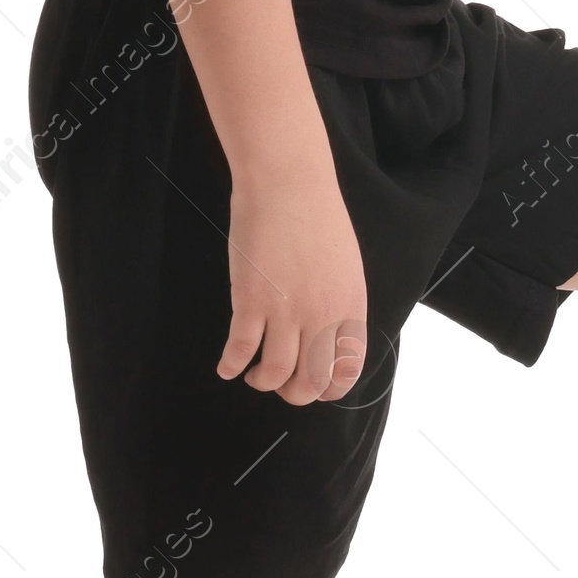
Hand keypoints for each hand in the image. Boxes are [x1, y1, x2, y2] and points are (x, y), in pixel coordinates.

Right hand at [218, 165, 370, 402]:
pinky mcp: (251, 300)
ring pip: (274, 374)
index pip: (346, 370)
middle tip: (282, 385)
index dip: (328, 389)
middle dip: (294, 394)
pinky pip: (239, 349)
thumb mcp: (346, 268)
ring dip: (263, 382)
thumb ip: (340, 306)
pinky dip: (231, 365)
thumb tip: (329, 339)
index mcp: (350, 307)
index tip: (314, 388)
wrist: (289, 184)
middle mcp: (322, 316)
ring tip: (255, 375)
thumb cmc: (318, 219)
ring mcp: (285, 310)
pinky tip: (226, 367)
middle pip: (310, 382)